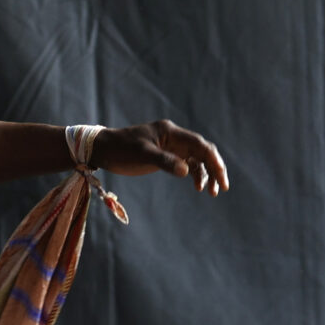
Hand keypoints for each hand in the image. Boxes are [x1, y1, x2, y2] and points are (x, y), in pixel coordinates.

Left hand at [92, 121, 228, 195]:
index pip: (200, 145)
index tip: (220, 179)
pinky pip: (187, 164)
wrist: (103, 149)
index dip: (213, 161)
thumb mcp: (142, 155)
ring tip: (210, 192)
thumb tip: (186, 171)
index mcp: (171, 132)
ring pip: (197, 159)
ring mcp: (171, 146)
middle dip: (214, 168)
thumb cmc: (120, 149)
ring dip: (206, 174)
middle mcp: (174, 137)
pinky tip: (198, 186)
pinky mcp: (166, 155)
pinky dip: (195, 174)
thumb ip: (164, 161)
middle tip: (221, 188)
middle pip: (203, 151)